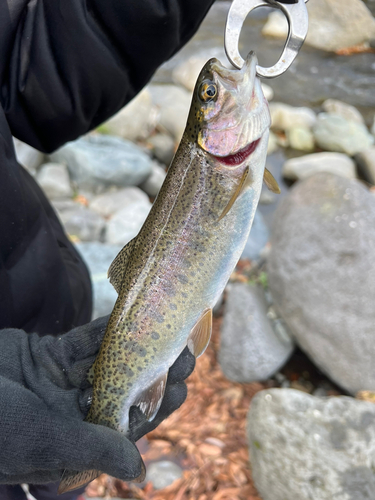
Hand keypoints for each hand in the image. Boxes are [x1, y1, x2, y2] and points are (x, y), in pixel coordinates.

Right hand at [0, 316, 194, 484]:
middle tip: (186, 352)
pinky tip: (132, 317)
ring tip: (168, 330)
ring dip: (136, 347)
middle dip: (152, 371)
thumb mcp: (46, 440)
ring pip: (107, 363)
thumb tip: (139, 470)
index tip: (182, 385)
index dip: (155, 406)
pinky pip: (83, 342)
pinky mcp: (48, 356)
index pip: (126, 426)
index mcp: (73, 443)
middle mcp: (71, 413)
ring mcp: (60, 383)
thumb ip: (94, 450)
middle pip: (123, 391)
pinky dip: (105, 330)